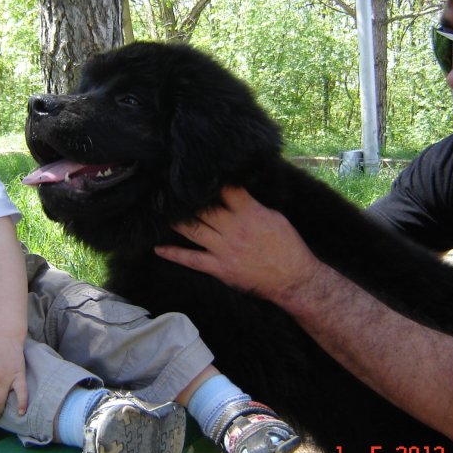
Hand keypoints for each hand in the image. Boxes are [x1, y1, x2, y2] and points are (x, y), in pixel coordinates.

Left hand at [155, 186, 321, 302]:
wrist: (293, 279)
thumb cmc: (288, 246)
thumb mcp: (275, 218)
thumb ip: (253, 205)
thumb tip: (237, 191)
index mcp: (249, 213)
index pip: (226, 190)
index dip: (211, 181)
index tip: (197, 173)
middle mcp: (233, 229)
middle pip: (204, 209)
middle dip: (187, 199)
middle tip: (170, 190)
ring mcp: (223, 249)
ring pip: (193, 230)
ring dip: (176, 221)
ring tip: (160, 211)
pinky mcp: (219, 268)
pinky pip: (191, 260)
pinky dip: (173, 253)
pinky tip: (158, 248)